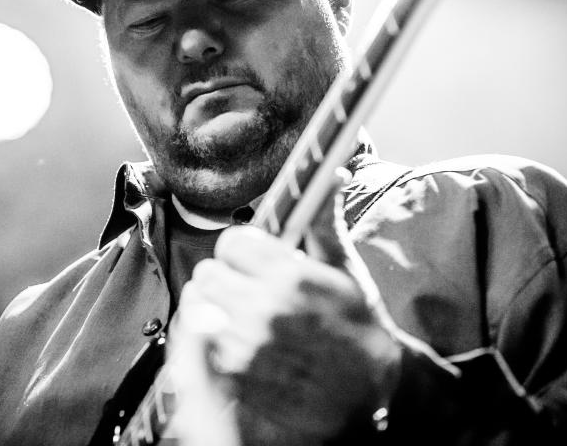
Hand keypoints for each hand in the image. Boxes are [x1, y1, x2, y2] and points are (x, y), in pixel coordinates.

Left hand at [176, 178, 402, 441]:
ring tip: (238, 317)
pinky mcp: (234, 378)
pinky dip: (209, 341)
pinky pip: (197, 345)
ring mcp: (246, 347)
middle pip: (208, 273)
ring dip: (213, 308)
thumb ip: (323, 222)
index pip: (232, 243)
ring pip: (197, 308)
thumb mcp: (345, 270)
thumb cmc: (357, 326)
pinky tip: (234, 343)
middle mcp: (264, 310)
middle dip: (225, 277)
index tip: (252, 260)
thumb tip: (330, 173)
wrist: (370, 393)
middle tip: (246, 289)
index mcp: (290, 276)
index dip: (241, 249)